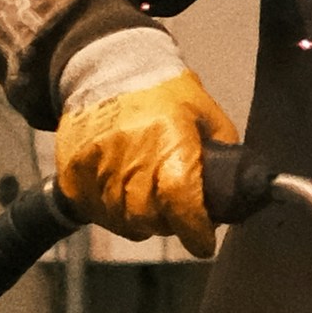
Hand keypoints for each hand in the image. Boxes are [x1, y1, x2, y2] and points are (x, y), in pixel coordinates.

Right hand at [53, 61, 234, 254]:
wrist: (110, 69)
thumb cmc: (165, 94)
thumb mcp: (205, 114)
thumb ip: (223, 154)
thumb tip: (238, 193)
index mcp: (168, 137)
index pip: (181, 198)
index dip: (195, 229)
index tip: (203, 243)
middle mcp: (129, 153)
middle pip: (149, 217)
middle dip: (168, 223)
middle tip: (176, 211)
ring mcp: (96, 163)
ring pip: (121, 219)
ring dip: (139, 219)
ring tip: (148, 198)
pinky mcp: (73, 170)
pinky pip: (94, 210)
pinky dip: (111, 211)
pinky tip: (121, 194)